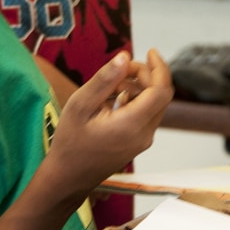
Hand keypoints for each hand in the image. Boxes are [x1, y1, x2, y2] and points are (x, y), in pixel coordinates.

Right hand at [48, 50, 171, 186]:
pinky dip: (135, 101)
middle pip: (160, 95)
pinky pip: (145, 115)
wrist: (68, 178)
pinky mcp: (138, 143)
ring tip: (110, 85)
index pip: (161, 91)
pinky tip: (112, 100)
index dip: (159, 67)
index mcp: (132, 124)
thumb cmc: (70, 142)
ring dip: (139, 88)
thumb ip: (104, 80)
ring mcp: (143, 141)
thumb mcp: (80, 105)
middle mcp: (144, 134)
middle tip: (119, 69)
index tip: (150, 51)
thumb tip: (125, 56)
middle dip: (145, 75)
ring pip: (153, 105)